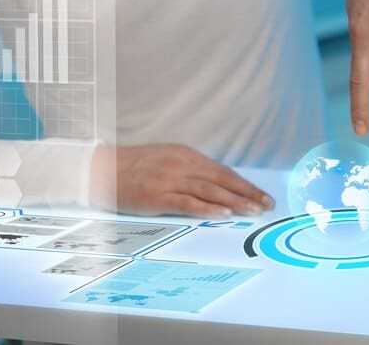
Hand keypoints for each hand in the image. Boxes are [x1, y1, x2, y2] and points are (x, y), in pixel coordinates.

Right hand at [88, 143, 274, 217]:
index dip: (245, 183)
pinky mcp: (158, 196)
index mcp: (187, 155)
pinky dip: (208, 208)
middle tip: (267, 204)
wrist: (101, 169)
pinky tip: (224, 214)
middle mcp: (182, 164)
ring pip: (210, 190)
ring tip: (253, 211)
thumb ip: (190, 169)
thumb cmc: (135, 166)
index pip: (223, 171)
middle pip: (222, 179)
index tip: (262, 194)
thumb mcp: (167, 159)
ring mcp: (170, 180)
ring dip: (235, 201)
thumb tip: (217, 184)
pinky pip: (188, 203)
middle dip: (248, 193)